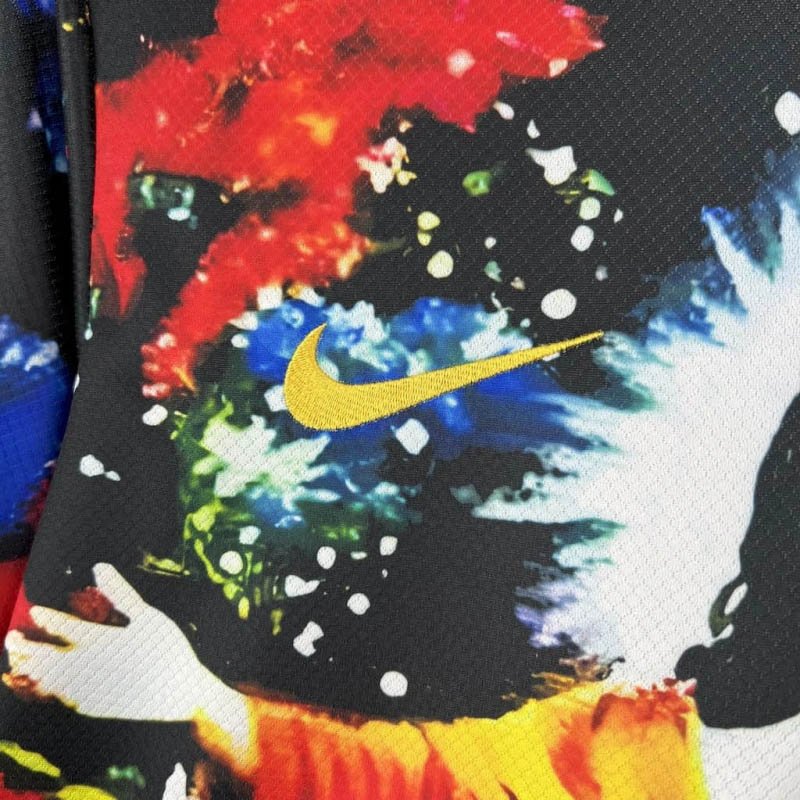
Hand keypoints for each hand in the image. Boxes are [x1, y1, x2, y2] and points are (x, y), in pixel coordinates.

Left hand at [5, 563, 238, 724]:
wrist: (180, 693)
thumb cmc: (168, 649)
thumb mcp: (149, 616)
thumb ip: (121, 592)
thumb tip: (99, 566)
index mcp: (104, 641)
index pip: (66, 628)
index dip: (49, 619)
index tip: (35, 612)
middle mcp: (91, 667)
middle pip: (47, 657)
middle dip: (26, 648)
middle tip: (11, 639)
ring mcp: (89, 689)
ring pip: (49, 680)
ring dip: (32, 669)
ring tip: (21, 661)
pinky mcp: (92, 707)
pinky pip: (62, 697)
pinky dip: (49, 688)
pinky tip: (47, 683)